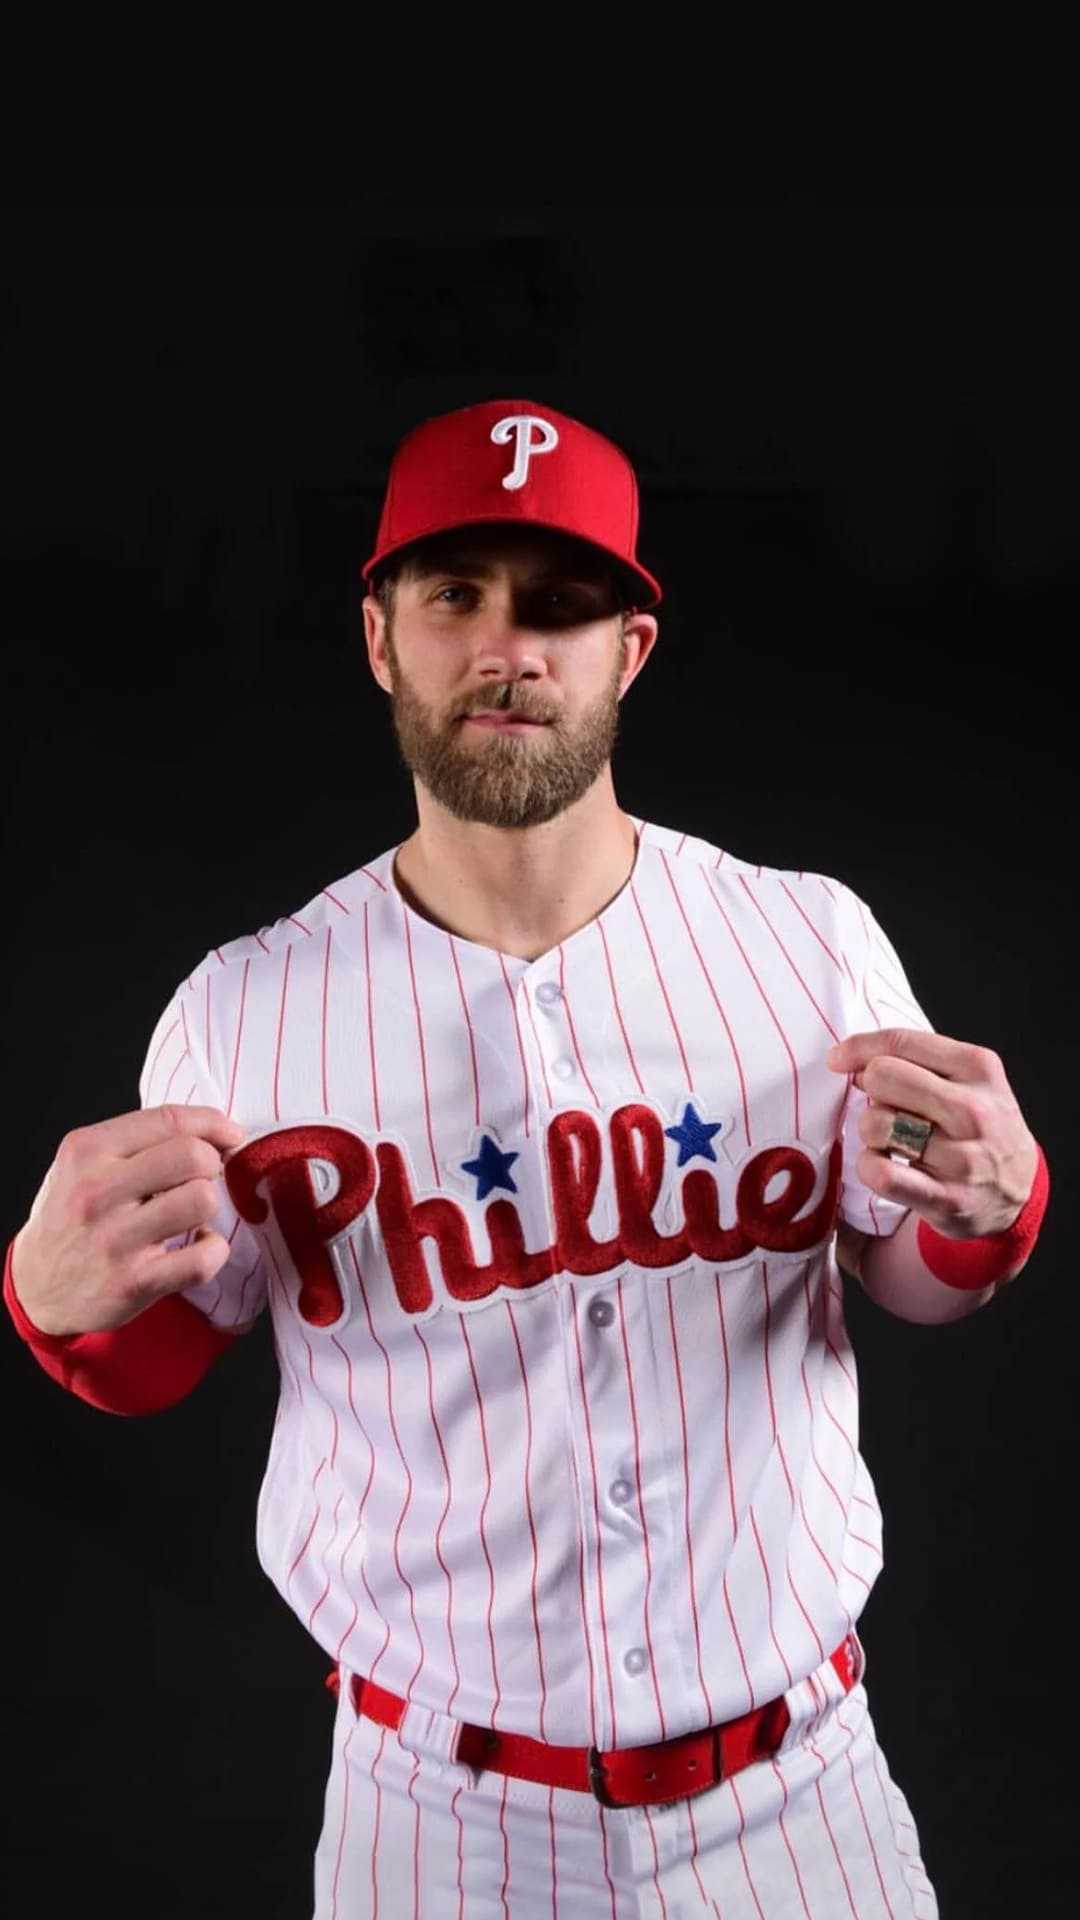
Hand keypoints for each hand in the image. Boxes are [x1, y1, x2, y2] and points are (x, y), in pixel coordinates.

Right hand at [11, 1105, 246, 1336]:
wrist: (36, 1285)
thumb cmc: (72, 1215)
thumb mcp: (83, 1162)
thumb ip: (136, 1140)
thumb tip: (212, 1129)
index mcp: (87, 1151)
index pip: (168, 1120)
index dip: (213, 1123)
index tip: (229, 1135)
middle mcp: (97, 1193)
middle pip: (193, 1157)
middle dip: (212, 1164)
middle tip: (202, 1178)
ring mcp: (115, 1240)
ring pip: (202, 1201)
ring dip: (209, 1206)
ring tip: (192, 1213)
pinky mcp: (134, 1283)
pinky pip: (204, 1258)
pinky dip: (214, 1250)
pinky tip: (197, 1246)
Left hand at [825, 1030, 1038, 1240]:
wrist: (1018, 1188)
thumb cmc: (978, 1124)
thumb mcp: (968, 1078)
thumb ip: (917, 1060)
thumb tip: (851, 1060)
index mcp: (978, 1068)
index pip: (900, 1042)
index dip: (858, 1047)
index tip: (838, 1058)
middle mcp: (973, 1110)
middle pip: (883, 1077)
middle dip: (870, 1089)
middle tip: (882, 1105)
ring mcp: (963, 1157)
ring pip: (876, 1124)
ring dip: (870, 1131)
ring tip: (890, 1138)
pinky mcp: (947, 1199)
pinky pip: (880, 1173)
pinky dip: (868, 1166)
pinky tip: (882, 1165)